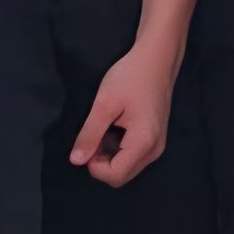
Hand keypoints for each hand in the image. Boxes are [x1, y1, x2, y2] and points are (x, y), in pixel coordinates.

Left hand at [69, 44, 176, 187]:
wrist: (158, 58)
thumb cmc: (131, 76)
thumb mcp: (104, 104)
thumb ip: (90, 134)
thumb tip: (76, 161)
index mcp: (144, 143)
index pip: (114, 176)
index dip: (94, 165)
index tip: (89, 141)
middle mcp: (154, 150)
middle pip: (121, 176)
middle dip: (101, 162)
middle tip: (95, 133)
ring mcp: (157, 146)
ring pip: (127, 167)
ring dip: (109, 155)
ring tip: (105, 127)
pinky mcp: (156, 139)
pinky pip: (133, 156)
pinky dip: (119, 149)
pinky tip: (116, 126)